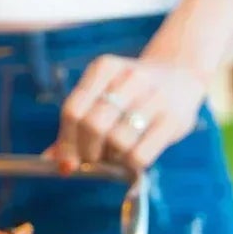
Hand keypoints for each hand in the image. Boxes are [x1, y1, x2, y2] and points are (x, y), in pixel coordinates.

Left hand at [48, 55, 207, 173]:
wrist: (181, 75)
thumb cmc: (131, 93)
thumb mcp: (102, 96)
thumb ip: (76, 126)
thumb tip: (51, 161)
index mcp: (104, 68)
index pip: (72, 109)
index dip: (65, 141)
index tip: (66, 161)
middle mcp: (129, 77)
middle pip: (93, 125)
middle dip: (87, 151)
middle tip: (92, 159)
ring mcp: (155, 96)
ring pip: (117, 141)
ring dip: (110, 158)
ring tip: (114, 155)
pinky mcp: (173, 119)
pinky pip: (140, 154)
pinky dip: (129, 165)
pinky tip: (130, 159)